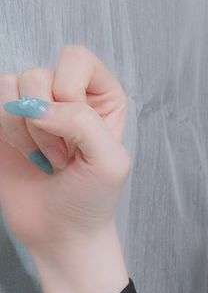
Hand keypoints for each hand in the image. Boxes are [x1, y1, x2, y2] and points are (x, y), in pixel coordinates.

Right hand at [0, 45, 131, 253]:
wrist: (61, 234)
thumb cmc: (92, 199)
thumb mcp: (110, 161)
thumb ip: (82, 122)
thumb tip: (36, 106)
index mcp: (101, 94)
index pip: (75, 58)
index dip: (71, 95)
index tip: (80, 136)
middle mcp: (65, 94)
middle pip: (36, 74)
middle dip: (47, 124)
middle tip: (63, 157)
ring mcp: (31, 107)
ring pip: (7, 88)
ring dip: (24, 133)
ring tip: (45, 159)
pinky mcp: (2, 124)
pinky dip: (5, 134)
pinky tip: (26, 157)